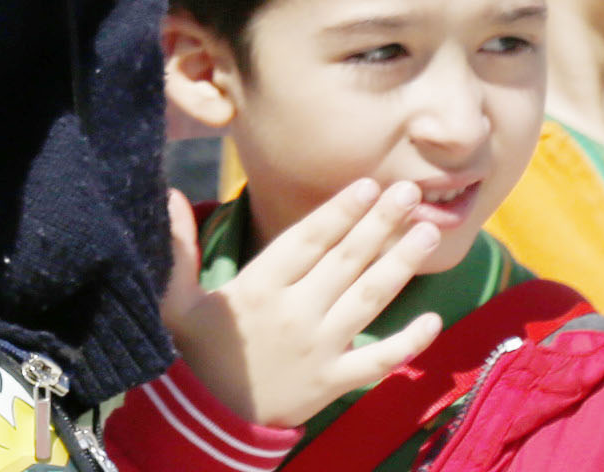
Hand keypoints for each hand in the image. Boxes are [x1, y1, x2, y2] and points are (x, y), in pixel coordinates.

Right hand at [162, 179, 445, 427]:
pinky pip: (378, 361)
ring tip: (427, 235)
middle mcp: (295, 313)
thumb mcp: (175, 300)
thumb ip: (178, 247)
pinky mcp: (335, 381)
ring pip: (368, 300)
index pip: (307, 240)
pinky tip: (433, 319)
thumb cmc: (196, 352)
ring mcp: (320, 349)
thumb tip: (171, 195)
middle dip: (380, 224)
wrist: (210, 418)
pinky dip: (408, 342)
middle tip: (411, 194)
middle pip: (346, 261)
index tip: (368, 184)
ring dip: (400, 265)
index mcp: (258, 289)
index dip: (339, 211)